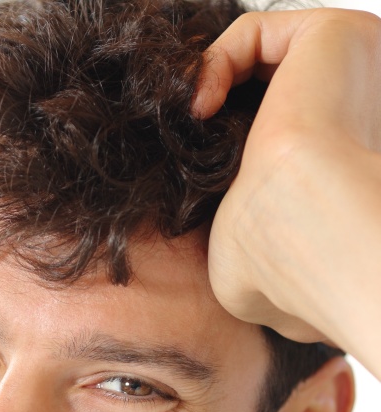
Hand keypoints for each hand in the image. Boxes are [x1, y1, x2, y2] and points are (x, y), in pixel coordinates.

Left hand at [193, 8, 380, 378]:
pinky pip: (253, 32)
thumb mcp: (245, 254)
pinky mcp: (332, 34)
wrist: (309, 228)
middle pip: (262, 96)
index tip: (183, 176)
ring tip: (190, 130)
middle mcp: (353, 109)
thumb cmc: (282, 259)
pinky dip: (213, 64)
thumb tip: (212, 232)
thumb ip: (233, 225)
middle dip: (210, 117)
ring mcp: (349, 67)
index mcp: (340, 162)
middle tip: (178, 145)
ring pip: (256, 62)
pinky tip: (200, 109)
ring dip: (206, 89)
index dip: (221, 153)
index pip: (269, 140)